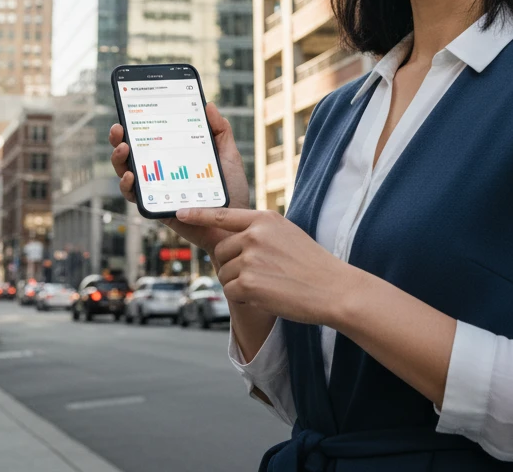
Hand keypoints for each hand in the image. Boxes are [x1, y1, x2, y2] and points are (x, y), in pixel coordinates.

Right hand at [109, 102, 249, 260]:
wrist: (235, 225)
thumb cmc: (232, 190)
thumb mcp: (228, 155)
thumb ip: (220, 130)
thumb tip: (208, 104)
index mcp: (175, 155)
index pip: (151, 136)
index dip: (137, 123)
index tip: (130, 108)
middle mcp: (161, 170)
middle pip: (133, 152)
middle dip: (119, 138)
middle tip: (119, 128)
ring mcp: (156, 188)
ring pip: (126, 172)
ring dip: (118, 159)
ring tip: (124, 147)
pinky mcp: (155, 206)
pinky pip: (134, 197)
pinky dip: (127, 186)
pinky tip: (131, 176)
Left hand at [175, 207, 353, 325]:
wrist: (332, 288)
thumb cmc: (313, 265)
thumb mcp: (288, 234)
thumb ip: (260, 232)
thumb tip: (235, 242)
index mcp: (265, 218)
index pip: (223, 214)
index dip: (199, 214)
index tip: (180, 213)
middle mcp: (254, 234)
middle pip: (221, 251)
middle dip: (232, 266)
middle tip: (258, 276)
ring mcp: (250, 258)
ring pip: (225, 274)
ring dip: (240, 284)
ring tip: (269, 285)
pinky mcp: (248, 283)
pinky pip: (230, 292)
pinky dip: (244, 299)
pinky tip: (266, 296)